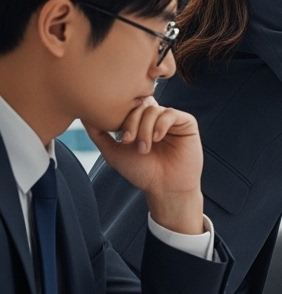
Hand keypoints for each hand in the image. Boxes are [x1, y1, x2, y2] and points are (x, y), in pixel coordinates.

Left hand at [84, 98, 204, 234]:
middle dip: (131, 123)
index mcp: (140, 122)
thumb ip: (98, 133)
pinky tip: (157, 139)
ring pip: (153, 109)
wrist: (164, 188)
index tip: (119, 136)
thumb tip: (83, 115)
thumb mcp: (113, 151)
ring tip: (145, 147)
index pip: (129, 105)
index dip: (122, 115)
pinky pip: (170, 113)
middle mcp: (155, 119)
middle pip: (139, 105)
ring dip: (145, 128)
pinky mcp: (186, 123)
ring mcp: (171, 121)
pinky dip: (160, 125)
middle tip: (129, 141)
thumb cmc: (142, 172)